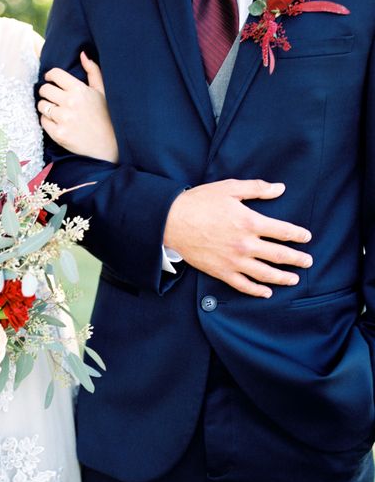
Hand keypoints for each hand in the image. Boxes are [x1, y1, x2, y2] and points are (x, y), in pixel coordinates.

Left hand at [38, 52, 118, 162]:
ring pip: (42, 105)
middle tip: (52, 97)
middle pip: (44, 89)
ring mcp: (63, 119)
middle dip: (46, 92)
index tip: (50, 79)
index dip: (50, 76)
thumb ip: (93, 71)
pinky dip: (47, 121)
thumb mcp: (102, 92)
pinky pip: (43, 121)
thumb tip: (83, 54)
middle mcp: (70, 103)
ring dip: (46, 106)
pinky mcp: (59, 134)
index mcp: (80, 90)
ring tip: (55, 110)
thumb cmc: (107, 117)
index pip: (55, 75)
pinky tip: (57, 122)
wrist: (109, 146)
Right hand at [165, 179, 312, 297]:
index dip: (298, 235)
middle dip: (297, 259)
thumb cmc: (199, 202)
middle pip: (280, 255)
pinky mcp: (221, 271)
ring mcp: (234, 260)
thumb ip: (257, 189)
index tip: (306, 237)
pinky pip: (244, 285)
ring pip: (265, 274)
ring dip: (283, 277)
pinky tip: (266, 292)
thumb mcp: (229, 188)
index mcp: (250, 222)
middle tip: (308, 261)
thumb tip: (279, 188)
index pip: (283, 231)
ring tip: (294, 279)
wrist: (172, 222)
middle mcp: (246, 244)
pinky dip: (257, 291)